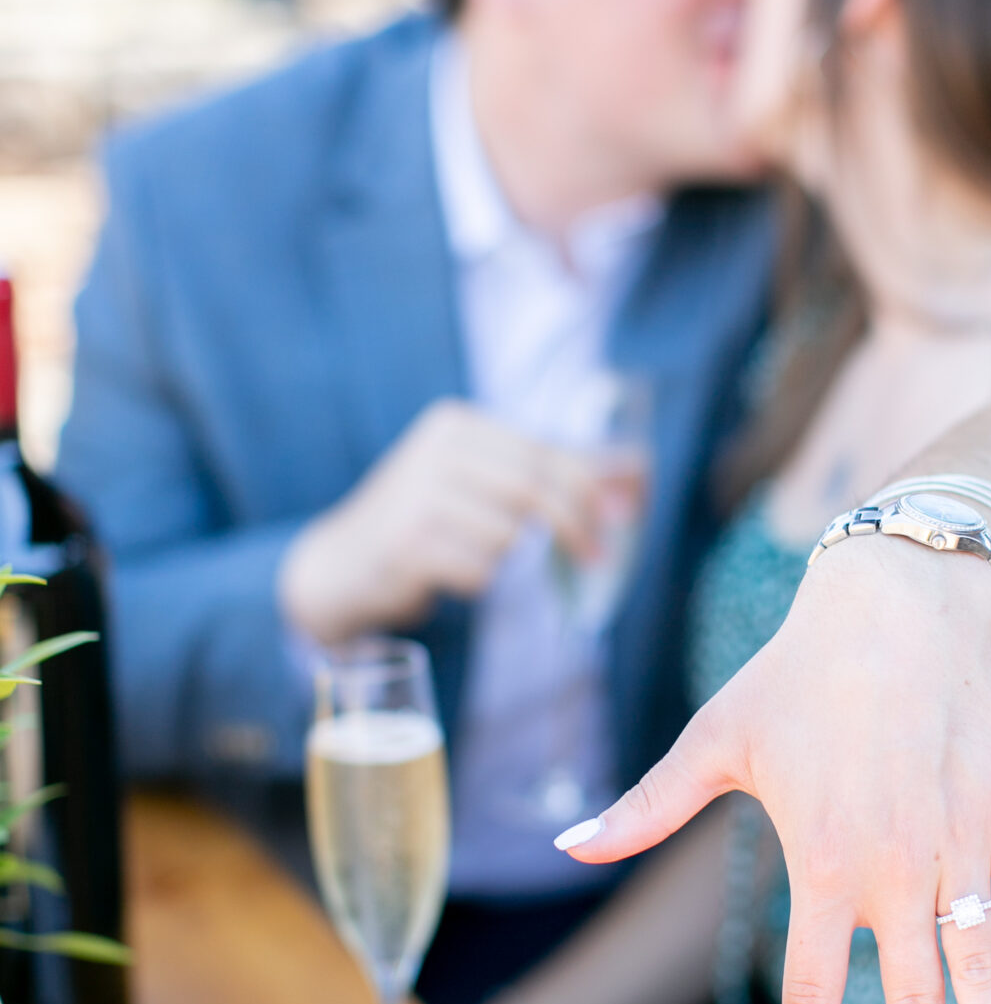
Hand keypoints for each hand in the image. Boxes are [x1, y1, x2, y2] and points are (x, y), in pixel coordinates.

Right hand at [279, 398, 603, 641]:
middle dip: (574, 527)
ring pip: (507, 535)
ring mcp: (415, 496)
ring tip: (474, 555)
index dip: (590, 487)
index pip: (543, 452)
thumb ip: (551, 473)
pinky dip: (477, 580)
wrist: (341, 562)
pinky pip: (478, 570)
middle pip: (532, 489)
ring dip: (507, 557)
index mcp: (455, 424)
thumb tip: (636, 471)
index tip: (621, 518)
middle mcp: (434, 451)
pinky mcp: (406, 545)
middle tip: (596, 557)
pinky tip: (449, 573)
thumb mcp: (482, 481)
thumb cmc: (425, 519)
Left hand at [558, 536, 990, 1003]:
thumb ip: (647, 807)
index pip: (813, 990)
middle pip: (912, 1003)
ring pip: (985, 969)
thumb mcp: (714, 739)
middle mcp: (898, 869)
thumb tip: (564, 844)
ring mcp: (967, 845)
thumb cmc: (797, 674)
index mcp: (823, 862)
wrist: (900, 601)